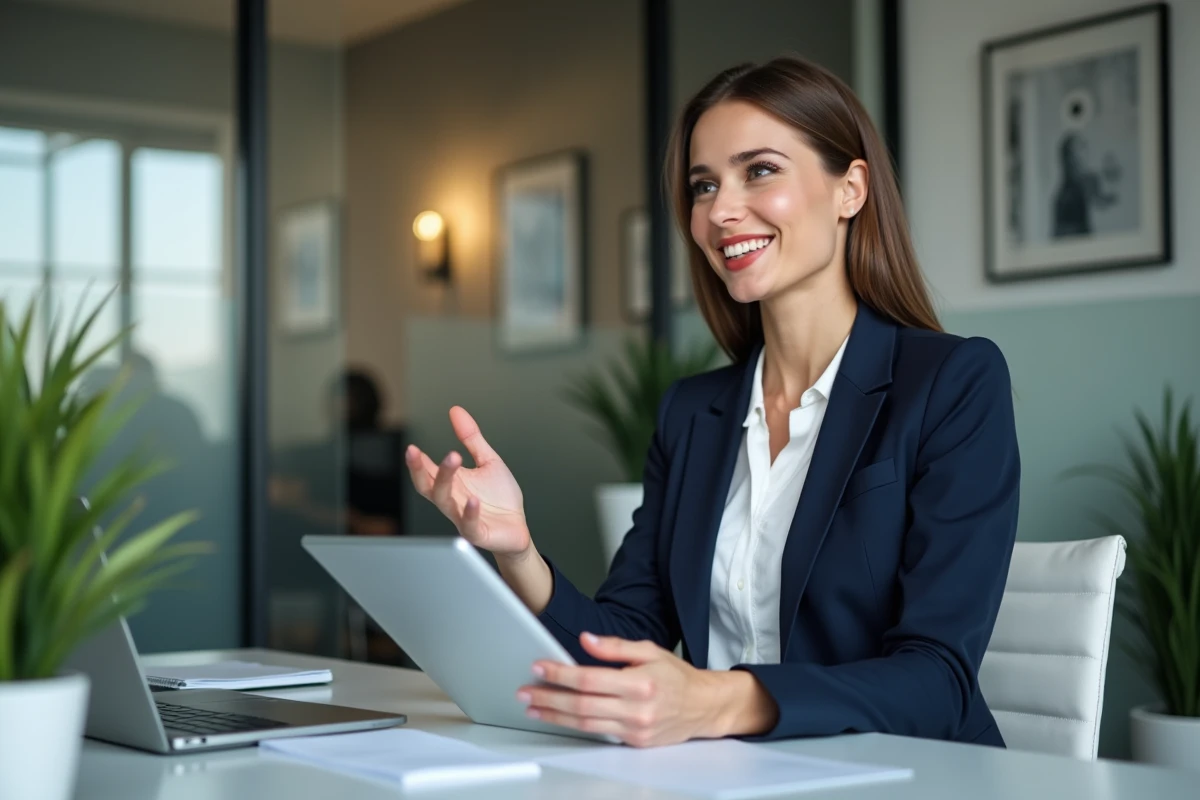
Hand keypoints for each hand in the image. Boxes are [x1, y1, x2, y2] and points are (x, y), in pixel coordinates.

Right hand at [405, 406, 530, 556]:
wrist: (517, 527)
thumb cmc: (500, 498)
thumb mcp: (487, 460)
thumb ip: (471, 438)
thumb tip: (455, 410)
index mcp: (453, 483)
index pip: (428, 472)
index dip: (417, 461)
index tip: (412, 448)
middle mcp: (453, 499)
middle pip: (427, 486)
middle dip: (419, 470)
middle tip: (414, 452)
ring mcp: (462, 517)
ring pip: (444, 501)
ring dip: (445, 479)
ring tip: (452, 458)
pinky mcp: (477, 533)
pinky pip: (469, 524)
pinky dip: (469, 512)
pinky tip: (473, 500)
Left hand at [517, 634, 733, 747]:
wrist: (703, 706)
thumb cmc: (677, 677)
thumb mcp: (649, 650)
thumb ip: (615, 647)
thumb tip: (586, 639)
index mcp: (640, 682)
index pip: (590, 678)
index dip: (561, 674)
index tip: (540, 667)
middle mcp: (636, 708)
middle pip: (582, 704)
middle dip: (549, 697)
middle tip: (526, 692)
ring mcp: (634, 729)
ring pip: (586, 723)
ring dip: (555, 715)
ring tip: (534, 707)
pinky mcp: (633, 742)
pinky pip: (599, 733)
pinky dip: (575, 726)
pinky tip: (560, 718)